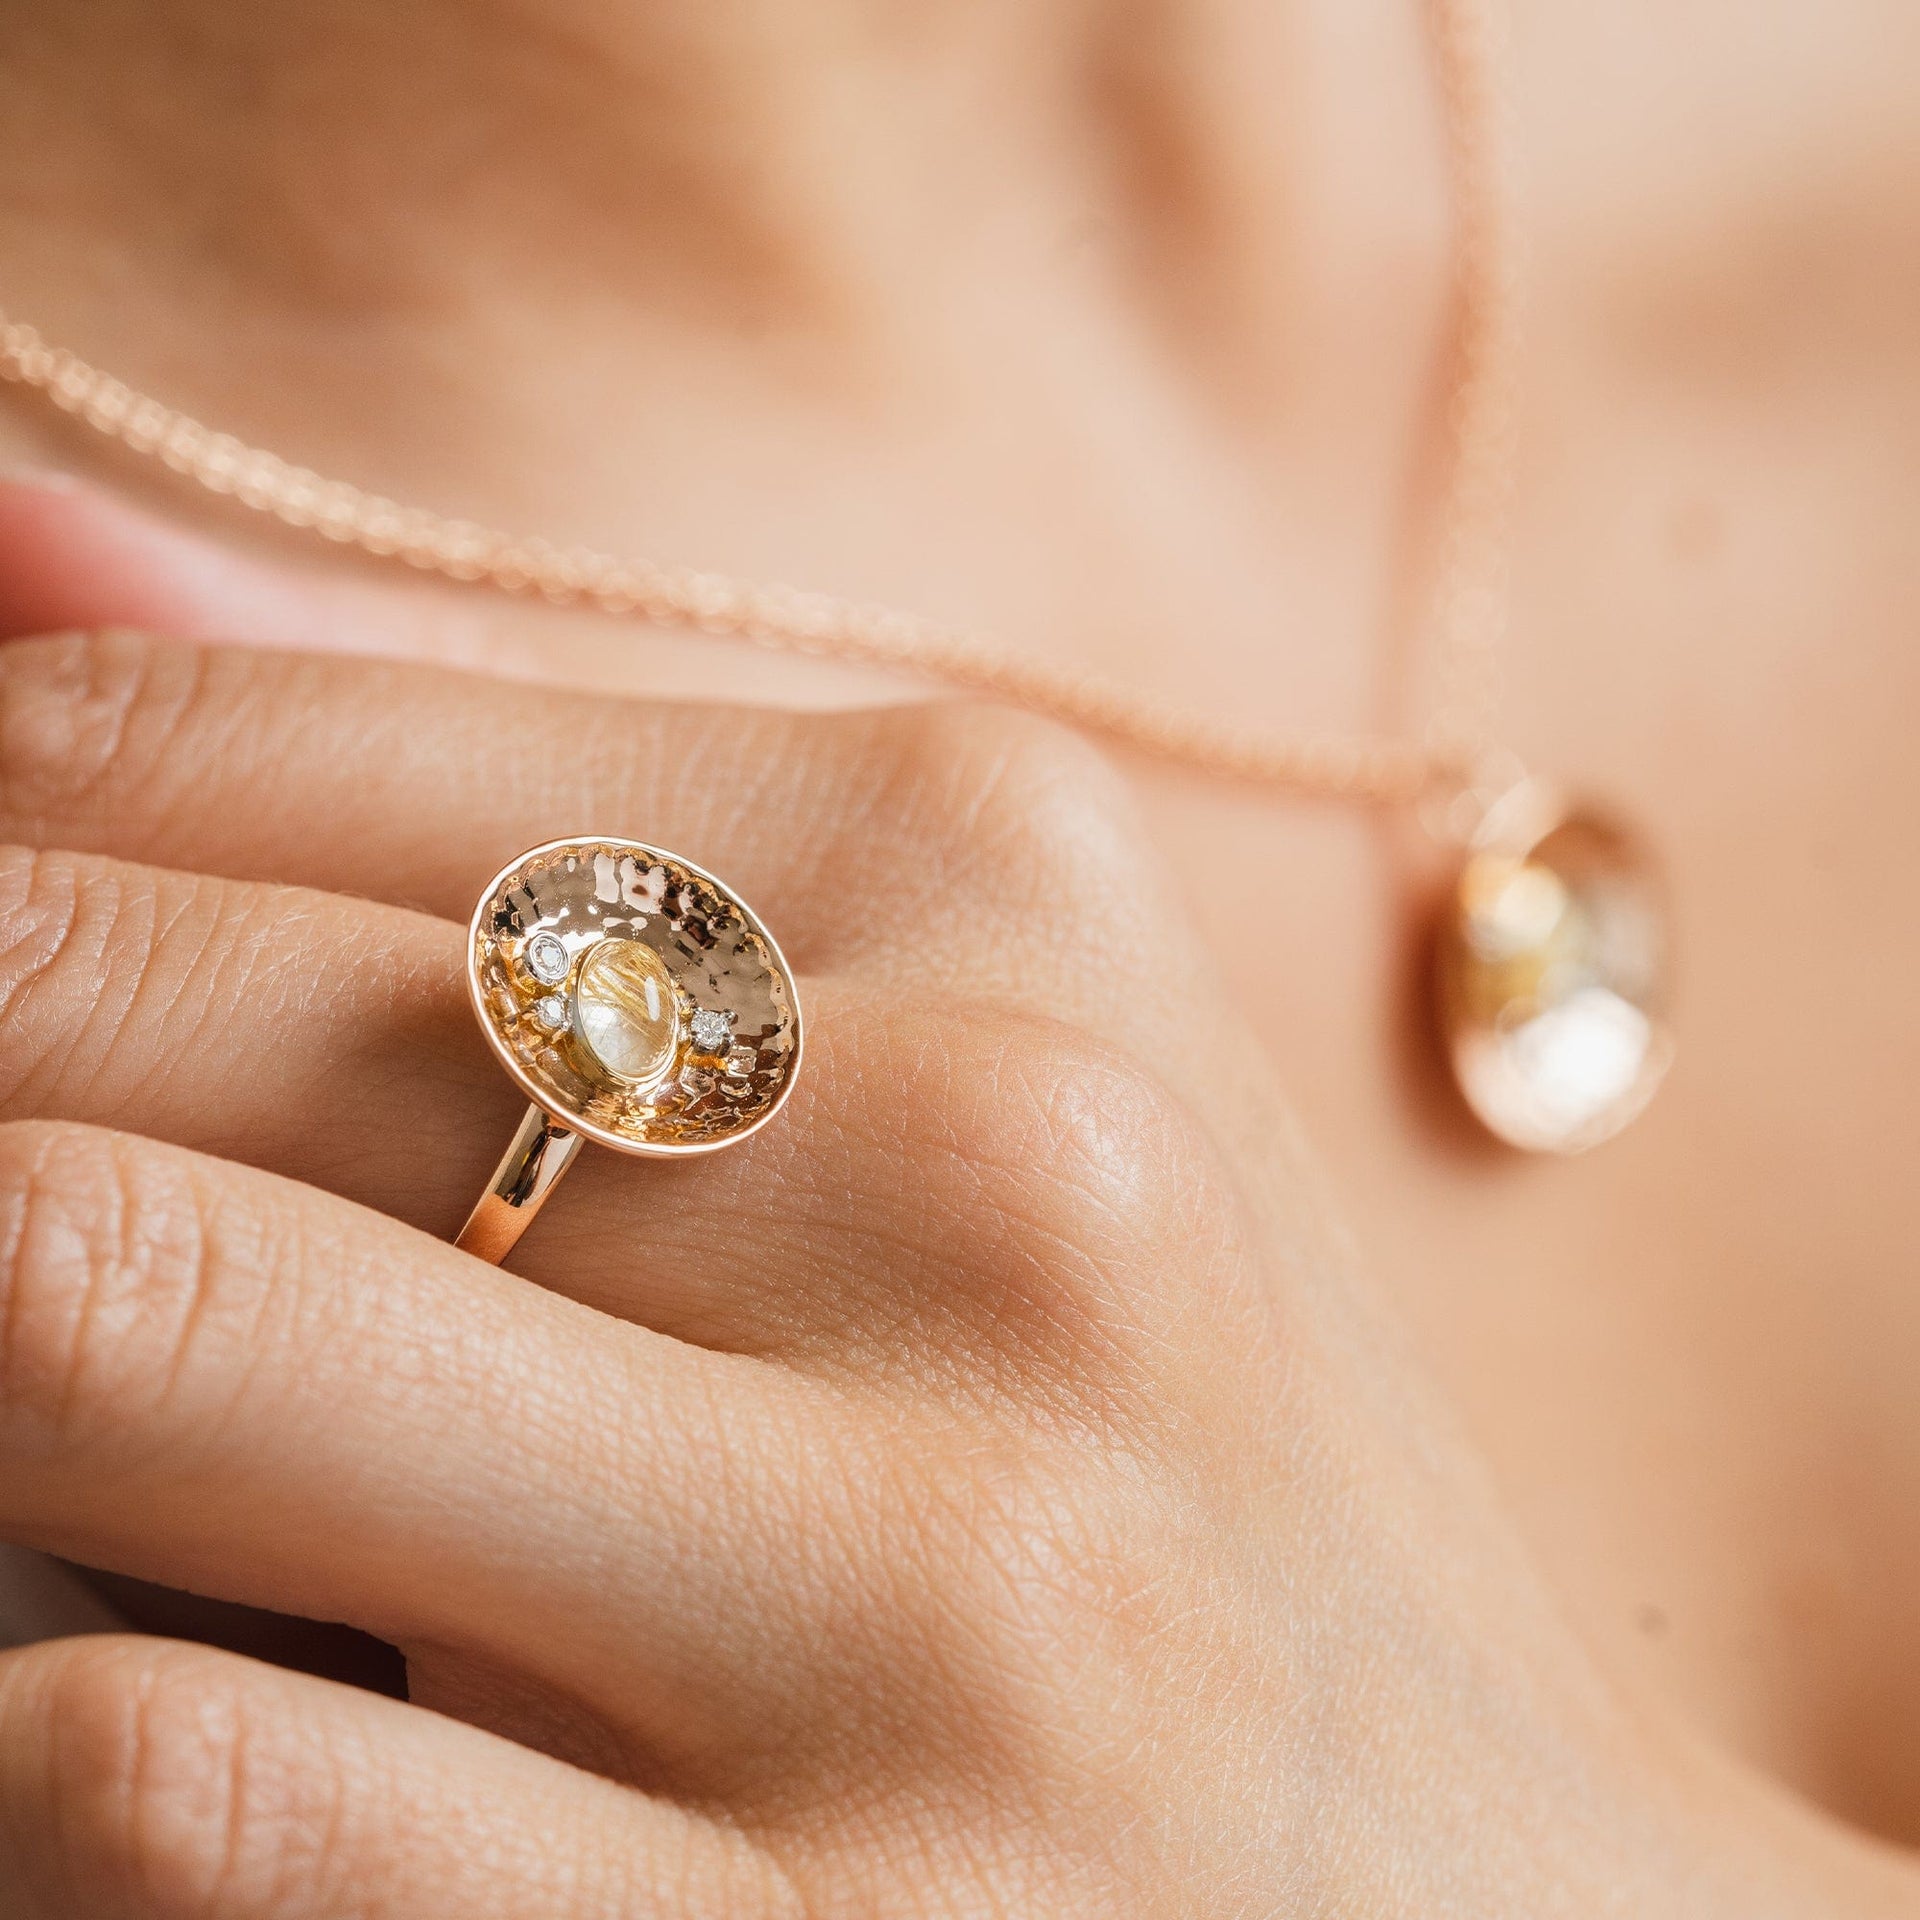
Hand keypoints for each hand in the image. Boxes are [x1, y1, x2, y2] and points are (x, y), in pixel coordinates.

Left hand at [0, 631, 1897, 1915]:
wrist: (1499, 1901)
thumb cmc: (1159, 1434)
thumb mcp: (934, 1024)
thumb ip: (482, 806)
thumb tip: (10, 548)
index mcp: (990, 873)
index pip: (238, 750)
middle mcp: (993, 1167)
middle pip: (125, 1017)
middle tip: (12, 1152)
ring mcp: (937, 1576)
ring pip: (102, 1342)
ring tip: (68, 1418)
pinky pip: (187, 1787)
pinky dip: (46, 1745)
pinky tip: (160, 1712)